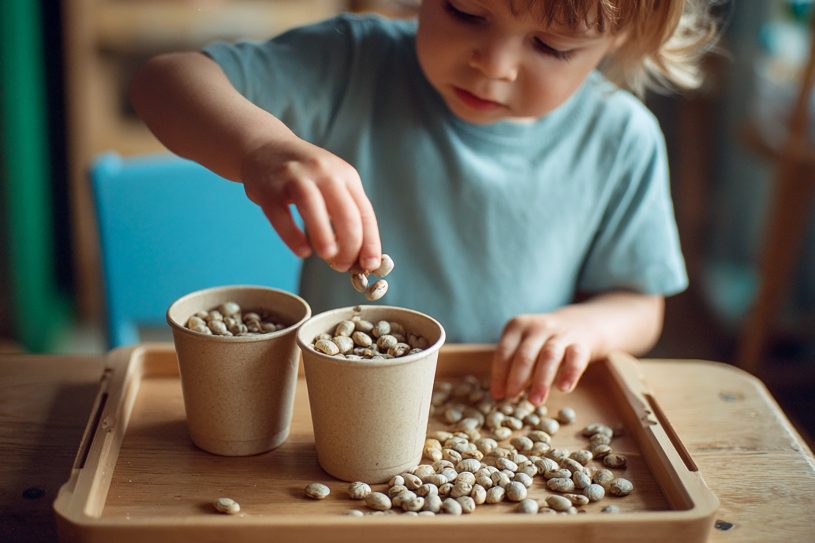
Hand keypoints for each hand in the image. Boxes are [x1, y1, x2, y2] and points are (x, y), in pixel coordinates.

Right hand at [239, 137, 380, 271]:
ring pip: (316, 211)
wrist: (264, 146)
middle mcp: (324, 173)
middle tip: (343, 266)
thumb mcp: (333, 183)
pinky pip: (282, 216)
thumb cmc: (304, 175)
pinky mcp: (270, 188)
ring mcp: (296, 178)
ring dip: (326, 240)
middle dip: (350, 247)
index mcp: (346, 175)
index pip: (365, 214)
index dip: (370, 243)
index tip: (370, 265)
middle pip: (346, 215)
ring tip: (329, 258)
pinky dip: (294, 237)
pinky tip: (302, 251)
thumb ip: (346, 213)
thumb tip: (360, 257)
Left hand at [489, 312, 593, 405]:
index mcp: (518, 326)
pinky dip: (570, 373)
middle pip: (525, 354)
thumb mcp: (523, 344)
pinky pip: (576, 358)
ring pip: (549, 356)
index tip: (497, 395)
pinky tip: (563, 389)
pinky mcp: (581, 343)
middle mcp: (538, 327)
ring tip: (535, 401)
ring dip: (541, 381)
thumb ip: (513, 364)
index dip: (499, 375)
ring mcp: (561, 334)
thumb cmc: (542, 342)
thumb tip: (501, 394)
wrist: (579, 324)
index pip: (504, 351)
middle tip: (512, 399)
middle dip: (516, 379)